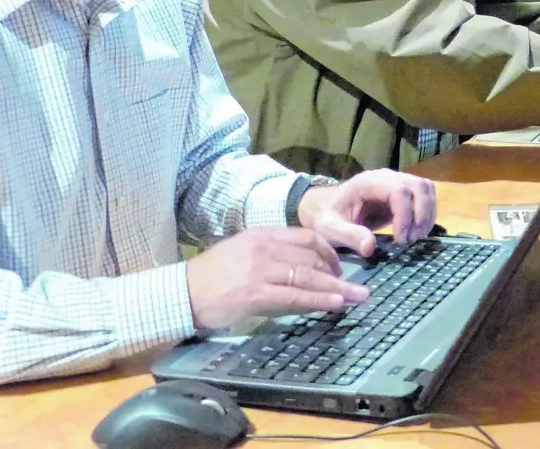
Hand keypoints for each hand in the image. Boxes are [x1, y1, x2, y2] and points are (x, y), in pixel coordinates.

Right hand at [185, 227, 367, 329]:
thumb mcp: (244, 253)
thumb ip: (272, 255)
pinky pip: (294, 295)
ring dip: (337, 287)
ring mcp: (259, 269)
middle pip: (312, 256)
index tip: (341, 267)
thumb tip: (304, 268)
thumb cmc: (212, 277)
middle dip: (339, 272)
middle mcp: (264, 247)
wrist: (182, 292)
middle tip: (356, 286)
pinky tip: (334, 304)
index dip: (330, 252)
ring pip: (308, 276)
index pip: (307, 237)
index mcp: (263, 234)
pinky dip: (318, 299)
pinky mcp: (254, 292)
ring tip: (357, 297)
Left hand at [298, 169, 437, 254]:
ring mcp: (396, 181)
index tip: (400, 240)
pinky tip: (417, 232)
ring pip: (426, 188)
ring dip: (427, 214)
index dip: (405, 215)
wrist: (326, 207)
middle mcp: (385, 177)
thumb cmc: (327, 217)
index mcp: (368, 182)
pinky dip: (427, 213)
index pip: (399, 191)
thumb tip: (370, 247)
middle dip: (421, 215)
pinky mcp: (402, 191)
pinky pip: (425, 195)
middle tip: (411, 240)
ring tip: (416, 237)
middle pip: (418, 186)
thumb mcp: (330, 229)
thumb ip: (349, 236)